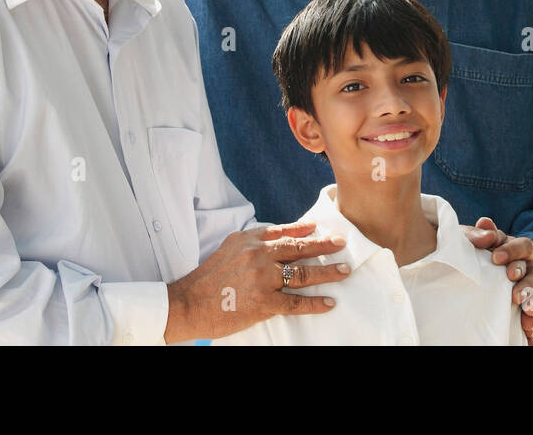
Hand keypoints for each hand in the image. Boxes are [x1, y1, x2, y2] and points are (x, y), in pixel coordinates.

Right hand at [164, 221, 351, 342]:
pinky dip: (315, 303)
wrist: (188, 304)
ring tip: (344, 270)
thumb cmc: (207, 279)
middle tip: (342, 244)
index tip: (321, 227)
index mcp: (249, 240)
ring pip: (303, 273)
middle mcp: (258, 255)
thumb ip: (252, 244)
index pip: (283, 231)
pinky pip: (296, 302)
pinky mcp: (264, 303)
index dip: (305, 229)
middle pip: (299, 248)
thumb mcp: (228, 249)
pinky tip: (329, 302)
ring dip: (327, 271)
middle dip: (324, 245)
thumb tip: (277, 240)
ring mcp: (262, 279)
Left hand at [464, 216, 532, 343]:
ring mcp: (532, 289)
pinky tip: (528, 332)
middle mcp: (529, 268)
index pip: (523, 246)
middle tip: (514, 292)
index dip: (512, 251)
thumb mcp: (472, 242)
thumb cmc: (476, 254)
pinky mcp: (530, 309)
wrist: (474, 279)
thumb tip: (485, 224)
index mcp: (518, 249)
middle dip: (526, 282)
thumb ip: (476, 233)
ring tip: (526, 310)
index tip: (496, 258)